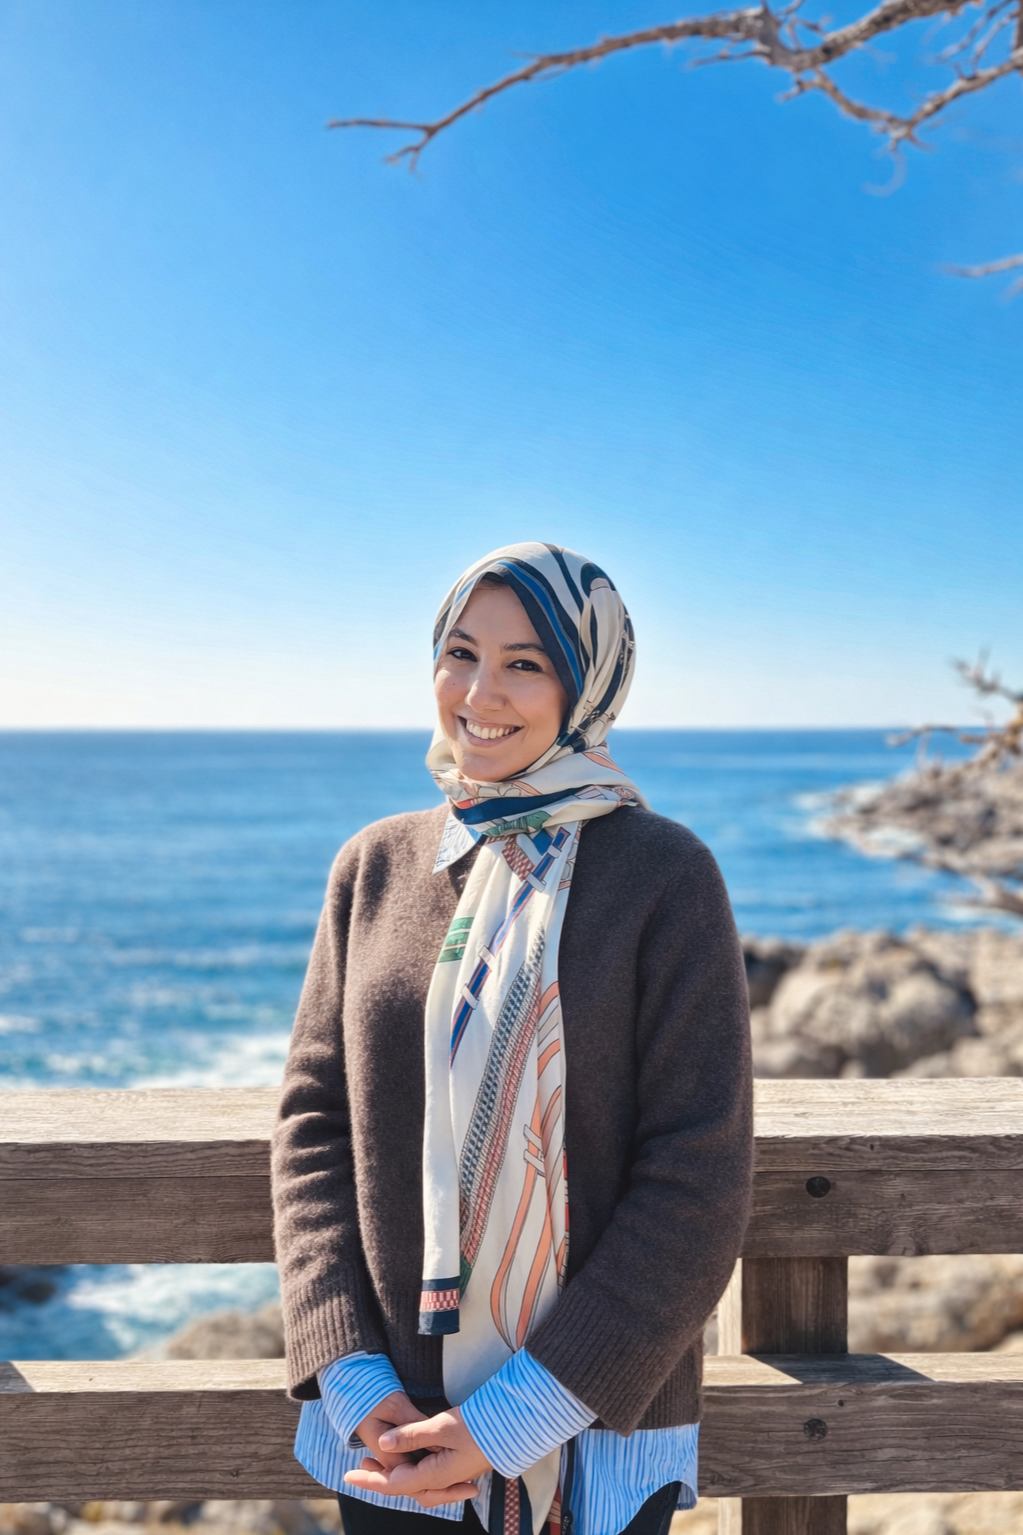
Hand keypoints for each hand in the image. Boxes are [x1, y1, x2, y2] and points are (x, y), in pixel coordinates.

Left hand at [343, 1406, 492, 1507]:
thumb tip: (383, 1443)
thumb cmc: (479, 1425)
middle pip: (404, 1487)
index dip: (370, 1481)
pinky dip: (413, 1470)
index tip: (348, 1477)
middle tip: (361, 1466)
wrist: (512, 1426)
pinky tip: (408, 1460)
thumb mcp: (441, 1426)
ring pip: (416, 1483)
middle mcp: (442, 1481)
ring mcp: (451, 1476)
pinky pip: (429, 1477)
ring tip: (378, 1461)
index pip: (394, 1484)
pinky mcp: (457, 1468)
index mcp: (435, 1476)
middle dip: (380, 1479)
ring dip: (396, 1474)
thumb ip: (411, 1435)